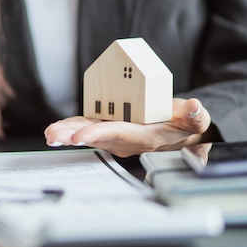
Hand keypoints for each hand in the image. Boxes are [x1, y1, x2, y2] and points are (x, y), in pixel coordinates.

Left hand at [44, 98, 210, 157]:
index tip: (79, 136)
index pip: (117, 134)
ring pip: (88, 133)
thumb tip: (195, 107)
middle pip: (95, 137)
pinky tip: (57, 128)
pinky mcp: (110, 126)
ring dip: (67, 133)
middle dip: (73, 136)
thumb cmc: (186, 126)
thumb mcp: (197, 121)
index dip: (97, 134)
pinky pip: (88, 127)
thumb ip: (196, 116)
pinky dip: (72, 127)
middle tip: (53, 136)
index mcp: (143, 136)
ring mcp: (116, 134)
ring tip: (49, 134)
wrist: (181, 133)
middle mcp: (126, 139)